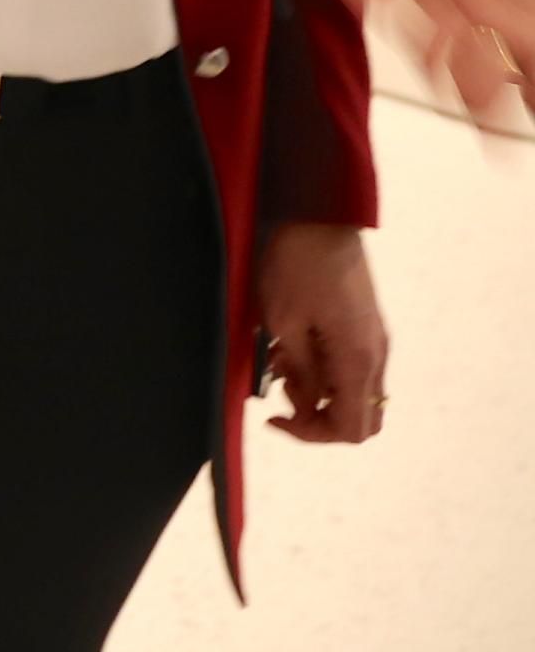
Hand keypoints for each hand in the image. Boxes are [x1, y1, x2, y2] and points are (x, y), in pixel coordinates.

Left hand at [255, 223, 388, 444]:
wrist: (319, 217)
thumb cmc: (296, 265)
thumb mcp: (283, 322)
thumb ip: (298, 371)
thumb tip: (305, 404)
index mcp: (359, 360)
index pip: (353, 429)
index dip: (312, 434)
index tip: (276, 416)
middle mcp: (375, 356)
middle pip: (359, 416)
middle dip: (316, 415)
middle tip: (280, 388)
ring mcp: (372, 340)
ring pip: (351, 391)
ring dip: (315, 387)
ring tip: (278, 360)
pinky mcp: (363, 326)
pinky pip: (348, 364)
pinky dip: (320, 367)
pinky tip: (287, 345)